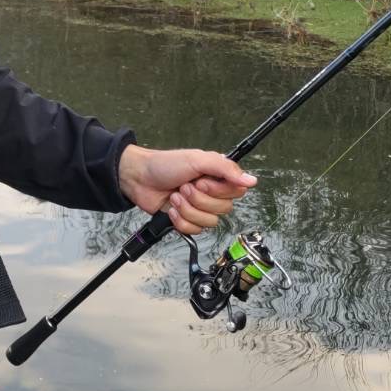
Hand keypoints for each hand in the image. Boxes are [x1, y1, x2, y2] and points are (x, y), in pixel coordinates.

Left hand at [118, 144, 256, 235]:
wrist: (139, 178)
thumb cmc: (165, 164)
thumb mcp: (197, 160)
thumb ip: (226, 169)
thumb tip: (252, 181)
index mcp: (217, 176)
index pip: (237, 191)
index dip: (219, 191)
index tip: (202, 181)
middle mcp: (212, 193)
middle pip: (223, 209)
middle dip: (199, 199)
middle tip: (184, 187)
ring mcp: (199, 208)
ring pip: (209, 222)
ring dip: (188, 210)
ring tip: (175, 196)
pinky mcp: (186, 220)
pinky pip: (194, 231)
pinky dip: (181, 221)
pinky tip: (172, 209)